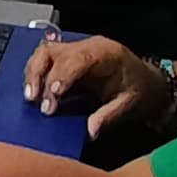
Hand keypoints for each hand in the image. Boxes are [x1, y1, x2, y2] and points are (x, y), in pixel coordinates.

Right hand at [25, 35, 171, 130]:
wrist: (145, 81)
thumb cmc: (139, 89)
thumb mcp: (130, 104)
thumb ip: (109, 115)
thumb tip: (90, 130)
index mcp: (106, 53)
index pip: (77, 58)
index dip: (62, 75)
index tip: (54, 95)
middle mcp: (87, 47)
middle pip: (54, 52)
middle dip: (41, 76)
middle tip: (37, 101)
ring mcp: (75, 50)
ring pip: (44, 53)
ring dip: (33, 74)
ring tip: (31, 98)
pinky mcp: (67, 58)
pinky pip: (45, 61)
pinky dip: (36, 76)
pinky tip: (35, 94)